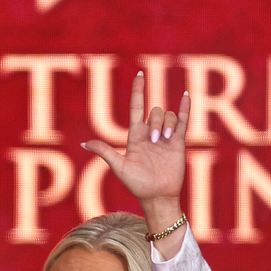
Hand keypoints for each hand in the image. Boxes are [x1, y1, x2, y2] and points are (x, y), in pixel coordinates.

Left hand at [83, 71, 188, 214]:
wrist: (157, 196)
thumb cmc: (136, 184)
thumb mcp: (119, 166)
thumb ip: (104, 152)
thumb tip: (84, 143)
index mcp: (134, 136)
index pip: (136, 107)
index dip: (138, 90)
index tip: (139, 74)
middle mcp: (150, 133)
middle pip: (153, 112)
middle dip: (154, 121)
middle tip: (154, 140)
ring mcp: (165, 137)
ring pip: (167, 116)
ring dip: (166, 123)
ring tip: (163, 139)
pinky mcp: (178, 142)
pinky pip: (183, 121)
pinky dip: (185, 108)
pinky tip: (186, 95)